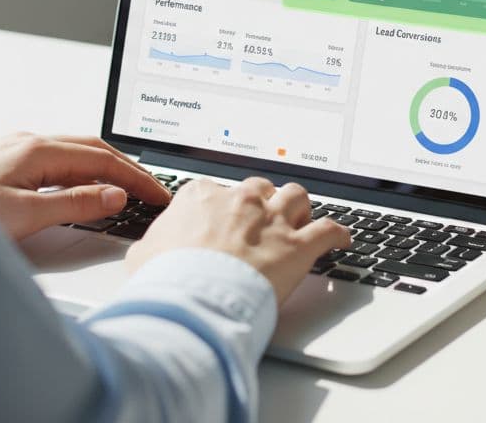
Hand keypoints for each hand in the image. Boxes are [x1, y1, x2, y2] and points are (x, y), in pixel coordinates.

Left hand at [0, 133, 170, 239]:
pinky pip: (58, 161)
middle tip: (152, 191)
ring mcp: (16, 151)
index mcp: (38, 150)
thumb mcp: (24, 214)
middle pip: (93, 149)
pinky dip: (83, 172)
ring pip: (76, 153)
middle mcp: (29, 143)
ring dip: (106, 169)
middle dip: (128, 169)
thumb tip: (114, 195)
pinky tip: (84, 187)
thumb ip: (75, 203)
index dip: (136, 178)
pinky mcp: (6, 163)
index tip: (158, 195)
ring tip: (128, 189)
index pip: (103, 160)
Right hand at [126, 177, 351, 303]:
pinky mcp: (298, 245)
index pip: (216, 190)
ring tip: (299, 219)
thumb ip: (153, 244)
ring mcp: (271, 220)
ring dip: (299, 207)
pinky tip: (341, 239)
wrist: (194, 298)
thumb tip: (148, 251)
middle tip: (261, 220)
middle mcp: (241, 201)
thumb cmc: (167, 278)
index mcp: (202, 196)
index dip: (221, 206)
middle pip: (260, 188)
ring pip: (296, 196)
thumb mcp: (143, 255)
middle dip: (262, 201)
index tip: (223, 218)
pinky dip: (338, 233)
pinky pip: (329, 230)